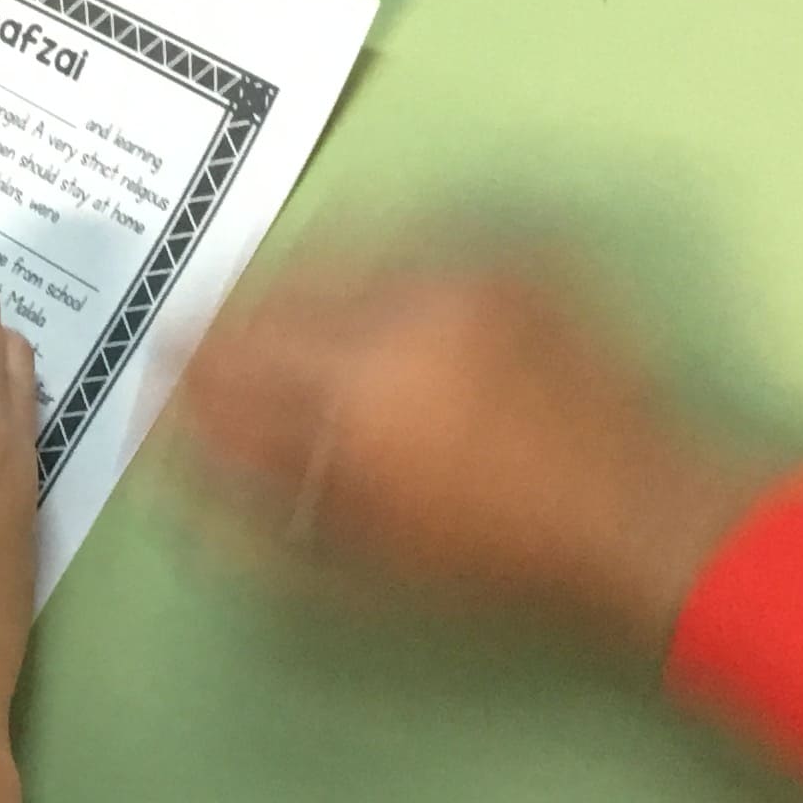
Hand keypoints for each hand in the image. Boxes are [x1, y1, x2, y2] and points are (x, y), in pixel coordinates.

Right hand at [166, 250, 775, 652]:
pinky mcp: (510, 254)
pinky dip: (371, 269)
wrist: (643, 516)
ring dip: (296, 288)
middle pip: (270, 290)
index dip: (181, 367)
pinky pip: (407, 241)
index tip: (160, 379)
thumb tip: (172, 460)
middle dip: (229, 322)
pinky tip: (374, 310)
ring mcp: (462, 272)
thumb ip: (251, 502)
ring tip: (292, 332)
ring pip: (335, 250)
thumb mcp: (358, 557)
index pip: (224, 352)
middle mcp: (401, 308)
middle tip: (213, 356)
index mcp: (355, 389)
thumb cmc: (497, 561)